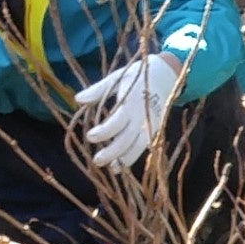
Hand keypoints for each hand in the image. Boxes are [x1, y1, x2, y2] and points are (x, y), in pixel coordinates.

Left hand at [75, 50, 186, 170]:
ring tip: (112, 169)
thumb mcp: (116, 77)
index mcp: (132, 101)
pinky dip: (134, 157)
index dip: (105, 131)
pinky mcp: (156, 130)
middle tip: (97, 160)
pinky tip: (121, 166)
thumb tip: (78, 99)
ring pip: (139, 146)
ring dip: (125, 159)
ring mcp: (151, 124)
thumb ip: (98, 90)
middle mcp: (143, 115)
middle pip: (128, 138)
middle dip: (113, 151)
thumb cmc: (136, 76)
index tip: (90, 136)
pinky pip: (145, 147)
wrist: (166, 75)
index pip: (118, 120)